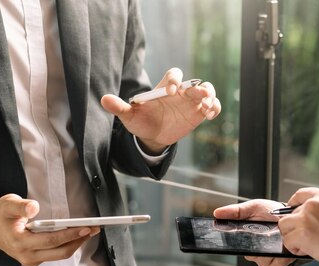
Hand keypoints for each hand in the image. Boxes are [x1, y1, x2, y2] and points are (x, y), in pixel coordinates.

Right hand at [0, 194, 99, 265]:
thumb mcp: (7, 204)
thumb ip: (21, 206)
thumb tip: (34, 208)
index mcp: (20, 242)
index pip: (51, 241)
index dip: (70, 235)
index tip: (85, 228)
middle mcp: (27, 255)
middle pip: (60, 252)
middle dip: (79, 240)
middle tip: (94, 229)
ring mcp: (31, 260)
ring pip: (60, 255)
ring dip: (76, 243)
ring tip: (89, 231)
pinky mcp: (35, 260)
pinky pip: (56, 255)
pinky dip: (68, 245)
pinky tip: (77, 236)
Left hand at [100, 67, 221, 154]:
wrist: (152, 136)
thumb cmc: (141, 122)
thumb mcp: (130, 116)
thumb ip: (119, 107)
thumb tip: (103, 99)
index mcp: (165, 88)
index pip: (174, 75)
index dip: (175, 80)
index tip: (172, 91)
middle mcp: (181, 92)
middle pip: (195, 82)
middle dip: (199, 88)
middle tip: (200, 96)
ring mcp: (191, 102)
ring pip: (207, 92)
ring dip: (210, 97)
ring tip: (207, 108)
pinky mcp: (198, 113)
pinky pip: (212, 107)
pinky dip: (215, 108)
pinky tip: (209, 116)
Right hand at [213, 199, 295, 265]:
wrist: (292, 216)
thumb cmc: (271, 212)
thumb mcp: (253, 207)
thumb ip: (235, 211)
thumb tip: (216, 213)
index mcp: (244, 236)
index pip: (230, 243)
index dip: (226, 242)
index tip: (224, 238)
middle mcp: (252, 248)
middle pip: (245, 253)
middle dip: (249, 245)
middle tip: (254, 234)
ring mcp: (264, 255)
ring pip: (258, 260)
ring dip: (264, 249)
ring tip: (271, 236)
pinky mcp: (276, 260)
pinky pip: (271, 262)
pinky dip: (275, 254)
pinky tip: (279, 244)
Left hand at [278, 187, 318, 265]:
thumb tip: (316, 219)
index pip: (300, 194)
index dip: (293, 204)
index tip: (292, 210)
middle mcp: (312, 204)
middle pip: (290, 214)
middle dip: (295, 227)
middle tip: (306, 237)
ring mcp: (305, 218)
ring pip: (285, 227)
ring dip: (293, 237)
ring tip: (307, 245)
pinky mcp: (301, 233)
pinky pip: (288, 241)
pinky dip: (295, 249)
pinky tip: (308, 250)